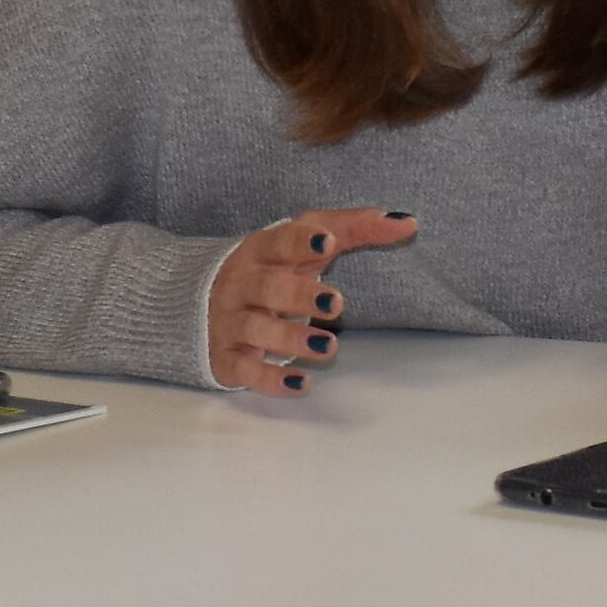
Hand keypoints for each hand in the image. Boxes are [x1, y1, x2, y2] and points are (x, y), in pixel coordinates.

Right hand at [208, 207, 416, 394]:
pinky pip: (245, 370)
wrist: (199, 302)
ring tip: (329, 347)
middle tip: (336, 303)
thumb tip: (406, 221)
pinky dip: (271, 380)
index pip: (279, 241)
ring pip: (256, 330)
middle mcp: (240, 284)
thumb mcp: (303, 244)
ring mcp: (229, 322)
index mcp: (260, 251)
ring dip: (291, 339)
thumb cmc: (271, 268)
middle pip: (268, 287)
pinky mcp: (226, 358)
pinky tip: (302, 384)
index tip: (328, 242)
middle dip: (300, 295)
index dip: (301, 242)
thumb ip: (352, 228)